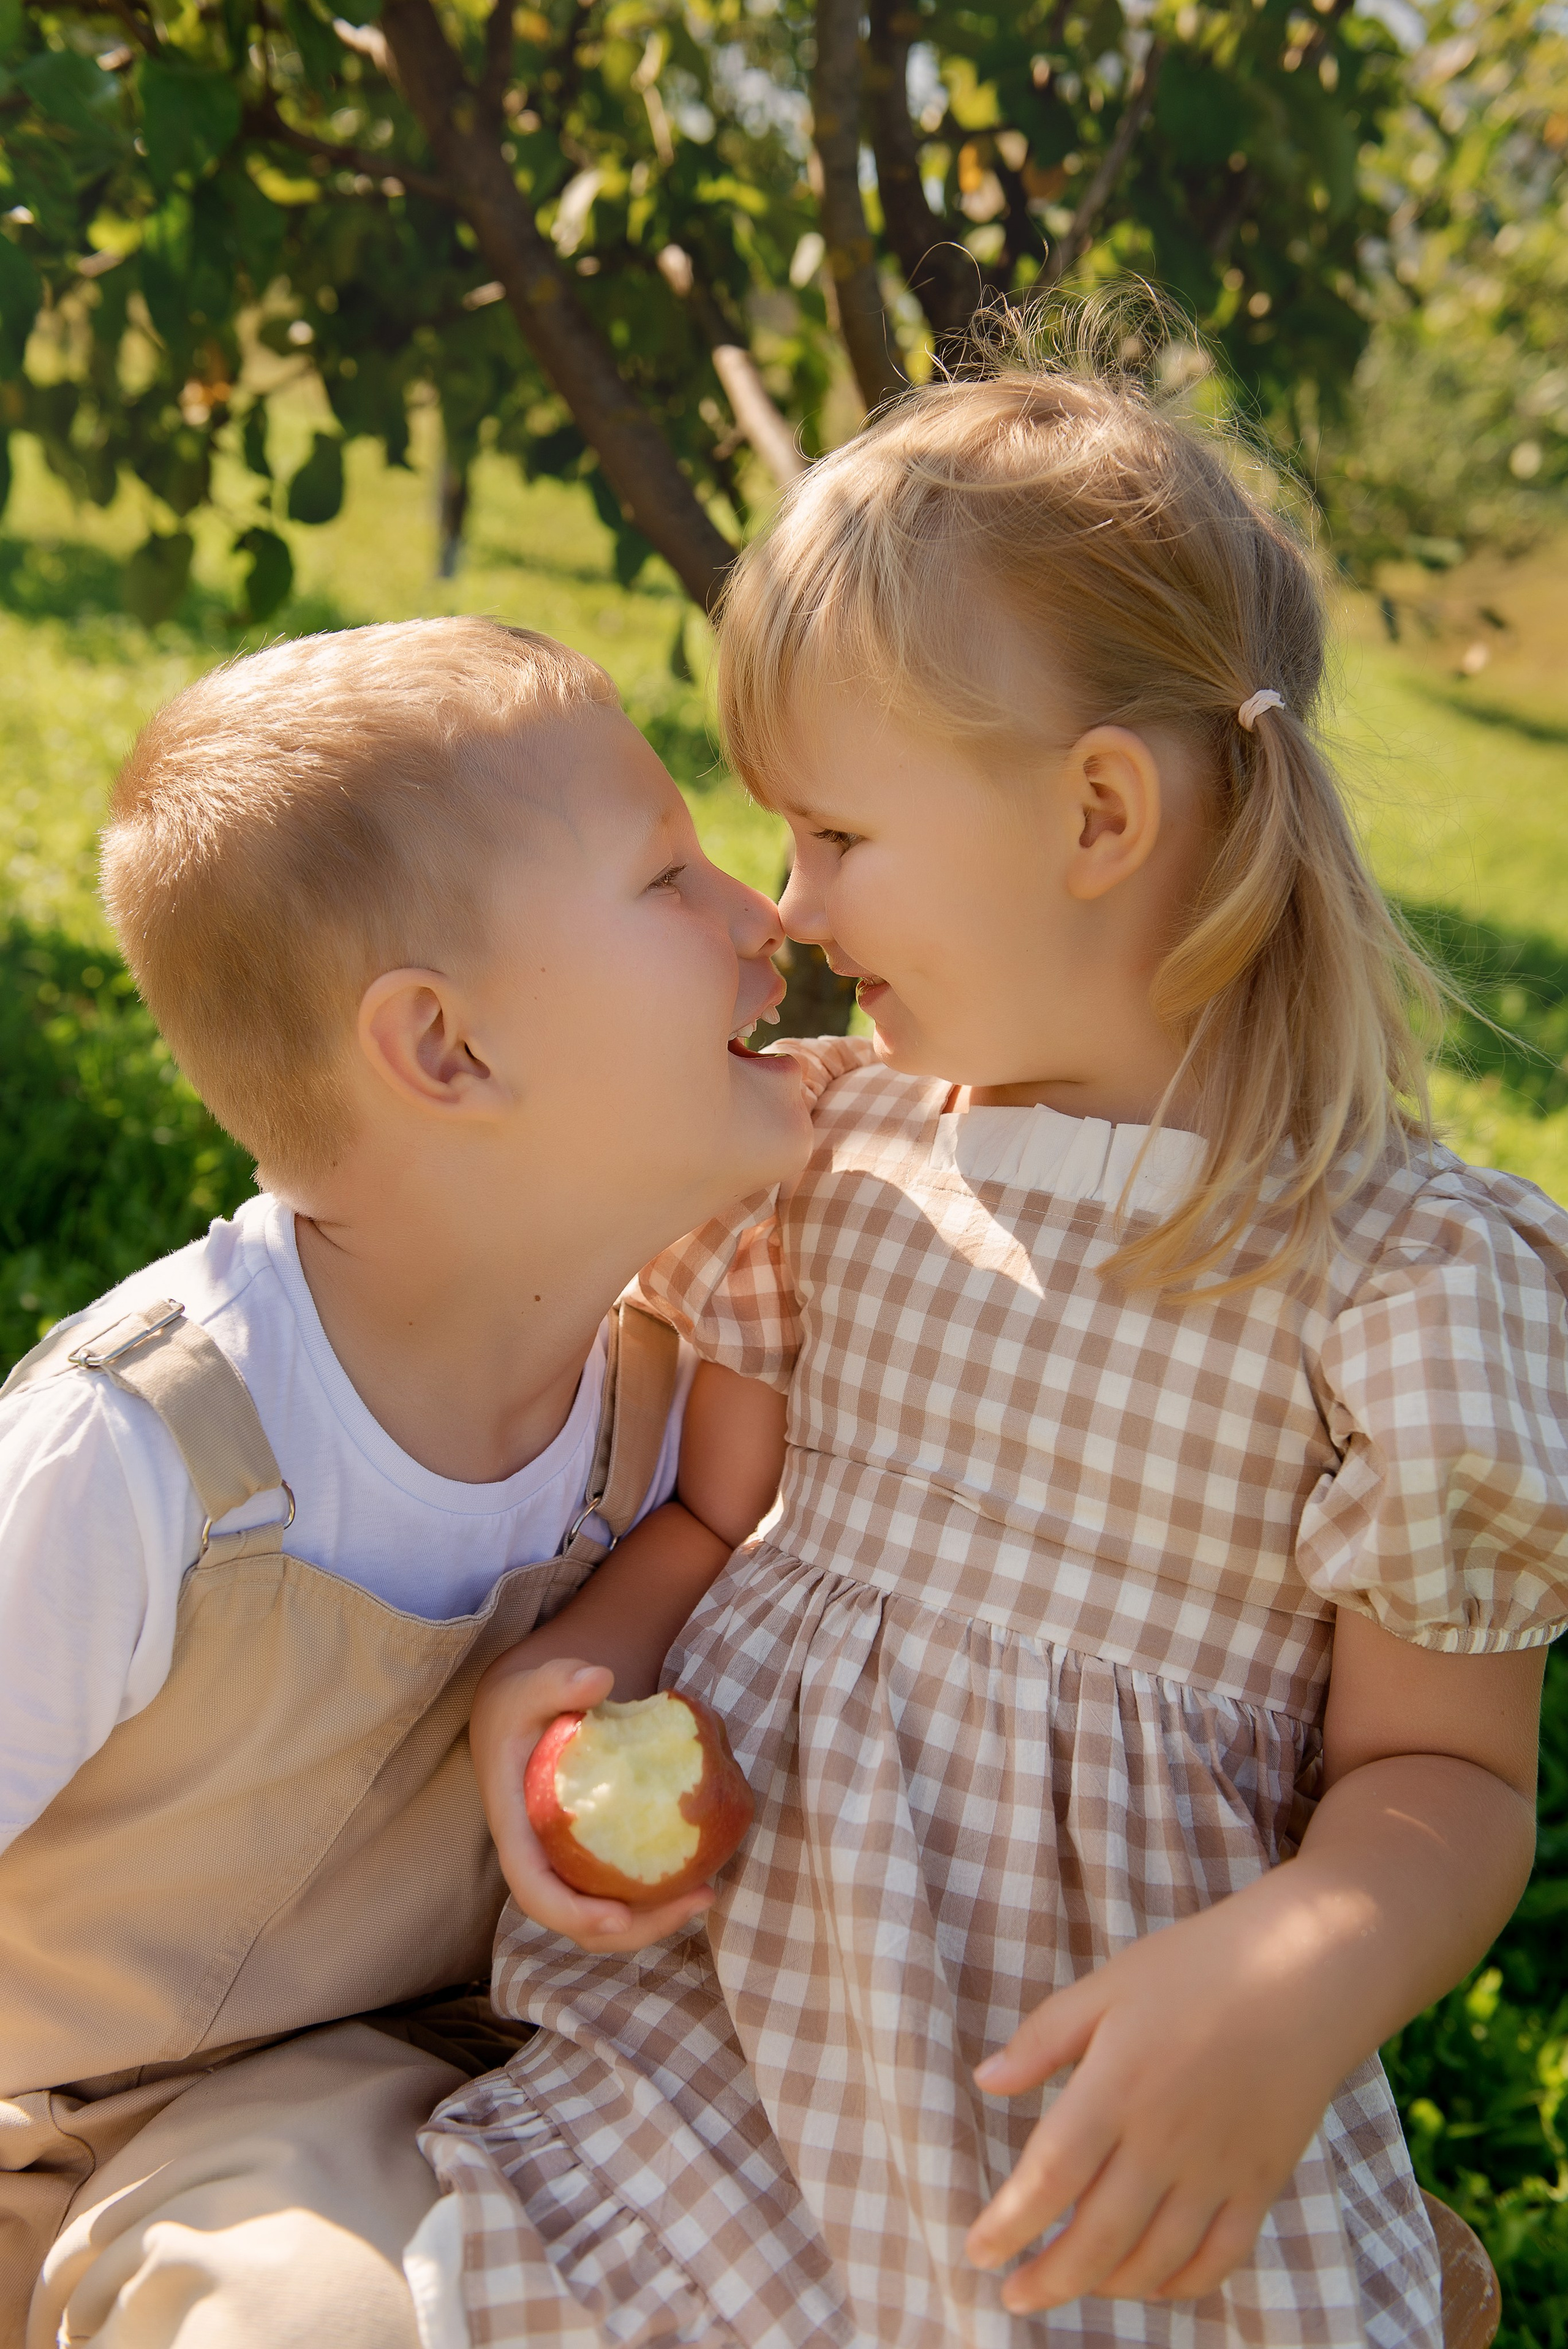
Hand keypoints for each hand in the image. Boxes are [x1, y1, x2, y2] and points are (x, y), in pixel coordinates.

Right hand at [471, 1653, 716, 1952]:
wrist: (520, 1715)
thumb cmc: (522, 1704)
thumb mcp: (528, 1687)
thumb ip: (556, 1680)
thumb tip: (599, 1678)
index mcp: (517, 1832)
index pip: (535, 1890)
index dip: (573, 1912)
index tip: (618, 1916)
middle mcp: (540, 1859)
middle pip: (579, 1919)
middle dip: (637, 1926)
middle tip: (698, 1899)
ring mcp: (567, 1862)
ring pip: (606, 1913)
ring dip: (656, 1916)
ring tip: (708, 1893)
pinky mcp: (593, 1854)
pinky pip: (623, 1887)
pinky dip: (659, 1891)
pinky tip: (701, 1871)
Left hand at [965, 1886, 1361, 2309]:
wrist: (1304, 1969)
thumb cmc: (1196, 1969)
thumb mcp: (1106, 1985)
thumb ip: (1043, 2038)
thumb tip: (985, 2081)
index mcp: (1115, 2089)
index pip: (1049, 2177)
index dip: (1009, 2224)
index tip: (978, 2253)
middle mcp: (1163, 2142)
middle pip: (1097, 2237)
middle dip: (1049, 2279)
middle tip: (1014, 2297)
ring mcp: (1217, 2170)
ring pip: (1154, 2259)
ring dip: (1107, 2285)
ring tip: (1074, 2284)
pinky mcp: (1261, 2182)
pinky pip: (1220, 2257)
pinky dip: (1182, 2284)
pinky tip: (1153, 2283)